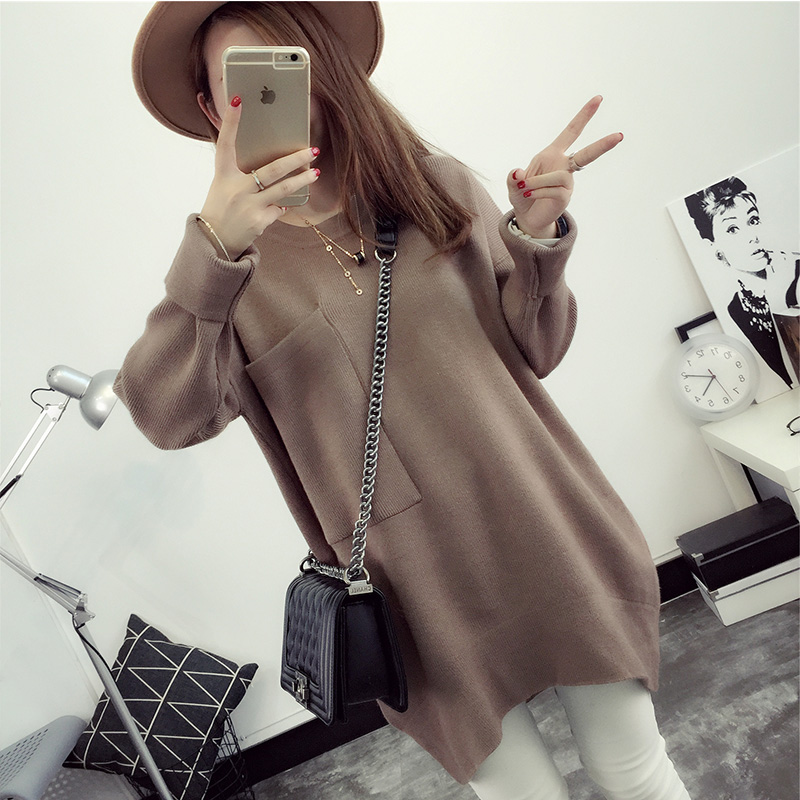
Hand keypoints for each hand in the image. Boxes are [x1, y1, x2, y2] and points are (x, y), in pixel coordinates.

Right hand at [199, 96, 320, 259]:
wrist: (215, 240)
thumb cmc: (222, 206)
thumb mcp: (224, 184)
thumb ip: (240, 170)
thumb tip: (270, 159)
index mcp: (223, 174)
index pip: (225, 142)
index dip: (231, 121)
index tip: (238, 99)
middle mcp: (235, 188)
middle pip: (271, 169)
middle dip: (294, 159)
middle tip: (312, 151)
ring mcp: (248, 206)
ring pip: (282, 189)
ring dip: (302, 180)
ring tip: (316, 173)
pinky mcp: (258, 221)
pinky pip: (279, 209)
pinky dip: (284, 204)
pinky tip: (287, 202)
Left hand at [507, 96, 622, 237]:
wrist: (526, 218)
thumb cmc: (522, 196)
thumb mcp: (513, 185)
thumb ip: (512, 178)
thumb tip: (517, 174)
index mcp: (553, 154)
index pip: (571, 132)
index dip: (584, 115)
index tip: (598, 99)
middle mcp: (563, 166)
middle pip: (587, 154)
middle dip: (603, 145)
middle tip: (620, 136)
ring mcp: (567, 182)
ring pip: (558, 176)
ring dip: (538, 182)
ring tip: (526, 188)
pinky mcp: (565, 196)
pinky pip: (553, 190)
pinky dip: (538, 191)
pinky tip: (529, 195)